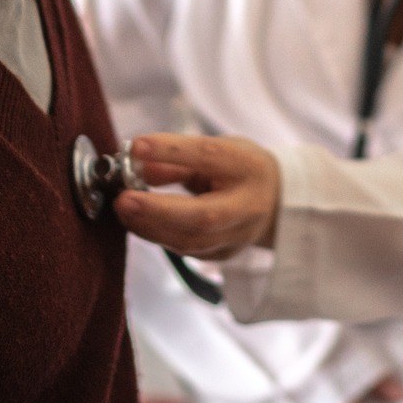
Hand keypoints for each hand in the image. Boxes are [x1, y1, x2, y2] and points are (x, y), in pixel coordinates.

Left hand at [115, 133, 280, 260]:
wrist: (278, 203)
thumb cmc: (240, 169)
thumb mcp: (218, 149)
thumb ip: (178, 157)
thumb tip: (138, 165)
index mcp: (248, 167)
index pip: (209, 156)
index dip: (172, 151)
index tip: (136, 147)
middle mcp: (247, 205)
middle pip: (203, 215)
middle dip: (158, 209)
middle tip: (123, 199)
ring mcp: (237, 236)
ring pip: (191, 241)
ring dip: (150, 226)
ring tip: (123, 209)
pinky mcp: (224, 255)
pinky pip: (186, 250)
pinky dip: (159, 236)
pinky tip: (139, 222)